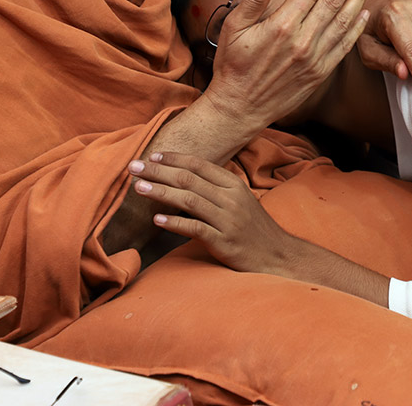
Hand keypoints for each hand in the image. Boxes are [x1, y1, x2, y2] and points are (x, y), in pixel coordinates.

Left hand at [128, 152, 297, 274]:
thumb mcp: (240, 201)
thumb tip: (185, 178)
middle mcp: (231, 198)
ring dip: (161, 192)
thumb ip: (216, 188)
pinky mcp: (224, 242)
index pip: (199, 165)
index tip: (152, 155)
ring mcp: (228, 220)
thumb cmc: (253, 228)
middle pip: (189, 179)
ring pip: (189, 200)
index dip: (174, 158)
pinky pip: (196, 229)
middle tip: (134, 166)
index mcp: (234, 185)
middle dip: (158, 171)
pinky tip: (157, 219)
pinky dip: (175, 222)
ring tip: (139, 188)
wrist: (277, 255)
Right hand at [201, 0, 371, 132]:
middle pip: (332, 3)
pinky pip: (343, 47)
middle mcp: (301, 41)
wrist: (239, 108)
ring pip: (343, 22)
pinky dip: (356, 29)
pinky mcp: (319, 73)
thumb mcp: (234, 27)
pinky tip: (363, 15)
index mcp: (281, 25)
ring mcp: (314, 58)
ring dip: (357, 0)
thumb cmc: (233, 66)